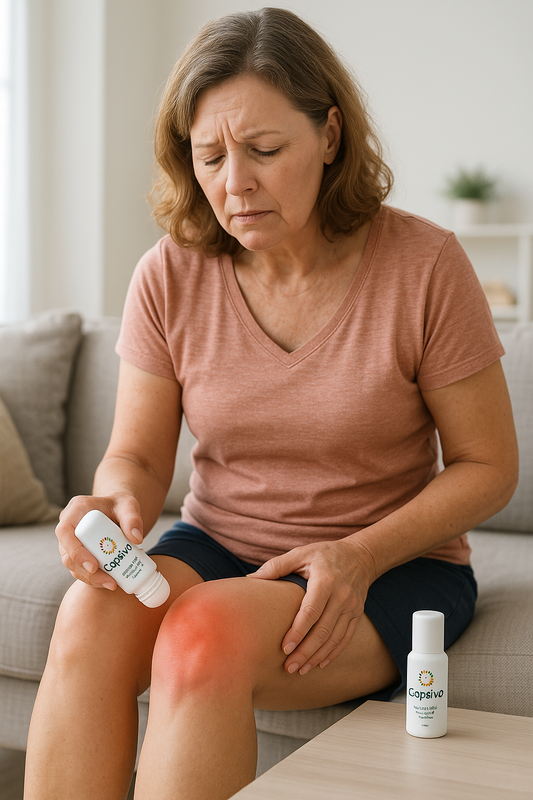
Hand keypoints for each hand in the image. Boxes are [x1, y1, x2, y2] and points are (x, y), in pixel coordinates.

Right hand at [56, 493, 143, 589]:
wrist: (118, 510)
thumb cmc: (121, 505)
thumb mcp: (129, 505)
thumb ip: (133, 518)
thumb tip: (136, 539)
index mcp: (75, 510)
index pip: (65, 532)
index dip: (76, 551)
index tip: (94, 566)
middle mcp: (68, 526)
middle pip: (67, 554)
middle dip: (87, 572)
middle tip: (109, 582)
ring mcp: (70, 542)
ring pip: (73, 566)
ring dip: (91, 579)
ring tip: (113, 584)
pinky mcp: (77, 553)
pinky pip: (80, 570)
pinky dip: (93, 579)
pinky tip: (109, 582)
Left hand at [248, 539, 374, 674]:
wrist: (360, 556)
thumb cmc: (325, 554)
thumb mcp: (301, 553)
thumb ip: (277, 565)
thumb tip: (251, 577)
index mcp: (326, 580)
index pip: (311, 611)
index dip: (298, 632)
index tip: (284, 648)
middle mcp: (342, 596)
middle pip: (323, 630)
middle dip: (306, 651)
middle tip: (289, 667)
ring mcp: (352, 607)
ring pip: (335, 638)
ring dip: (318, 656)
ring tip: (301, 670)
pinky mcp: (356, 614)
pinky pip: (346, 638)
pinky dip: (333, 653)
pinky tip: (320, 664)